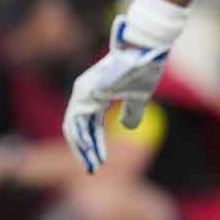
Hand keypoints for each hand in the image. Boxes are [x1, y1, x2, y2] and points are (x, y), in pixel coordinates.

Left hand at [62, 17, 168, 173]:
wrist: (145, 51)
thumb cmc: (143, 70)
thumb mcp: (138, 98)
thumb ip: (131, 113)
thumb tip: (126, 128)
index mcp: (97, 96)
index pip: (89, 126)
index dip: (94, 145)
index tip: (99, 163)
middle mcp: (86, 94)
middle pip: (78, 128)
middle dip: (84, 150)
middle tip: (91, 168)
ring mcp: (83, 91)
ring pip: (74, 125)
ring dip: (81, 147)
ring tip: (90, 164)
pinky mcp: (85, 90)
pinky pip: (77, 117)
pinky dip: (81, 135)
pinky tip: (88, 149)